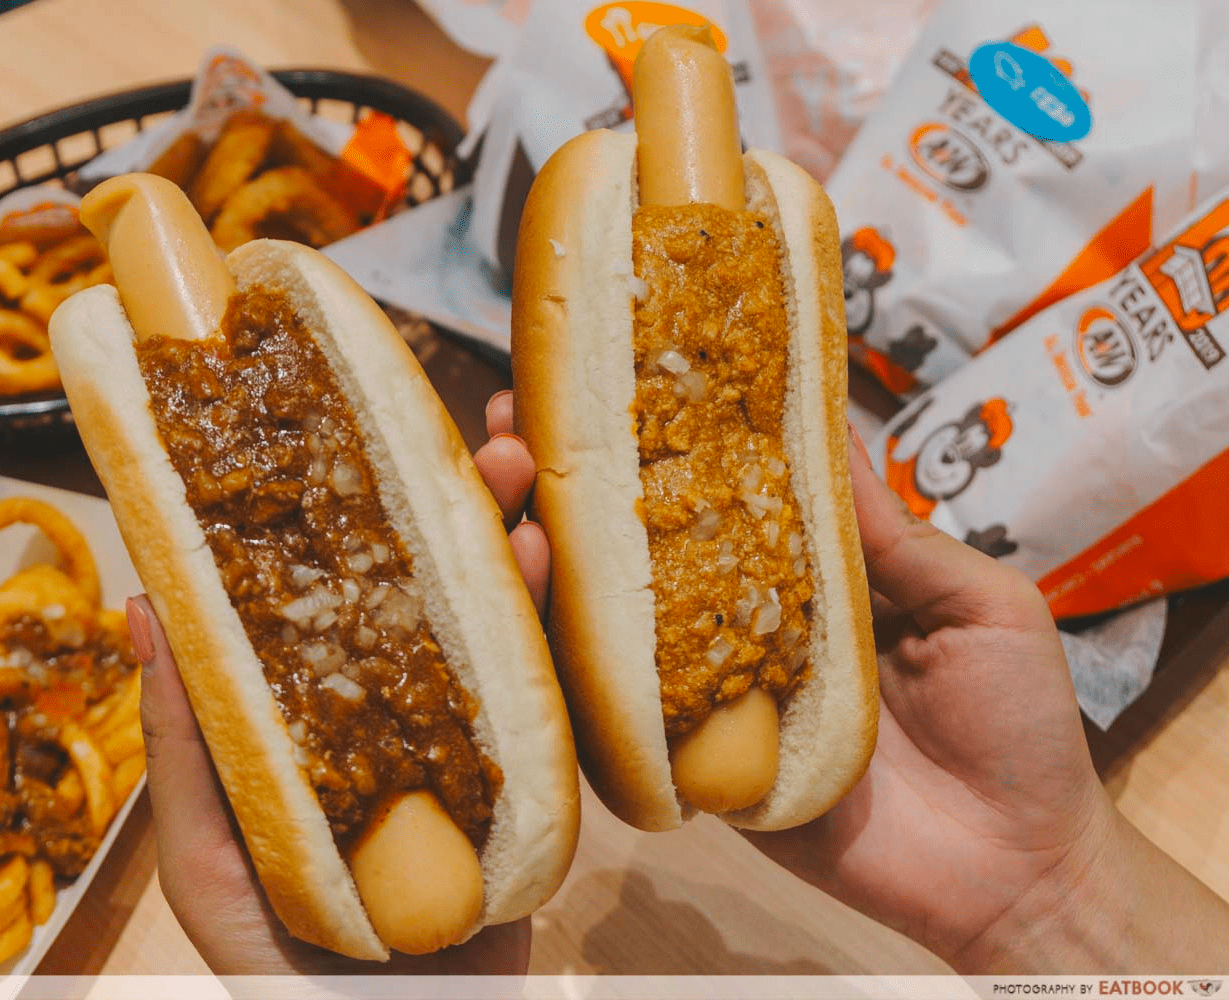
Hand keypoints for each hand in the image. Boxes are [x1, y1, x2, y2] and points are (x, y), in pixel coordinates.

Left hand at [123, 391, 547, 973]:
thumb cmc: (279, 971)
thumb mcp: (210, 856)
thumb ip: (186, 744)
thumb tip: (143, 605)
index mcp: (309, 714)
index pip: (325, 593)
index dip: (341, 509)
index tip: (352, 428)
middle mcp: (386, 709)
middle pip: (418, 587)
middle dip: (445, 503)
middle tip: (472, 431)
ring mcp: (459, 739)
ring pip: (485, 619)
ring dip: (502, 537)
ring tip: (518, 467)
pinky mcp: (520, 780)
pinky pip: (537, 691)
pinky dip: (544, 622)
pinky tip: (547, 559)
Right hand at [482, 395, 1228, 971]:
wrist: (1019, 869)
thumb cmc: (1018, 723)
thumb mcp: (977, 603)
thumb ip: (893, 534)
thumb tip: (825, 425)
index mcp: (809, 573)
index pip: (721, 488)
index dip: (664, 434)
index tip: (603, 370)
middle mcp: (743, 621)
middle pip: (641, 544)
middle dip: (567, 481)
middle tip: (513, 424)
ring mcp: (710, 694)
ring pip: (613, 623)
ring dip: (546, 561)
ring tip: (501, 502)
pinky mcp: (695, 769)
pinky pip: (624, 722)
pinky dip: (572, 674)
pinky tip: (523, 619)